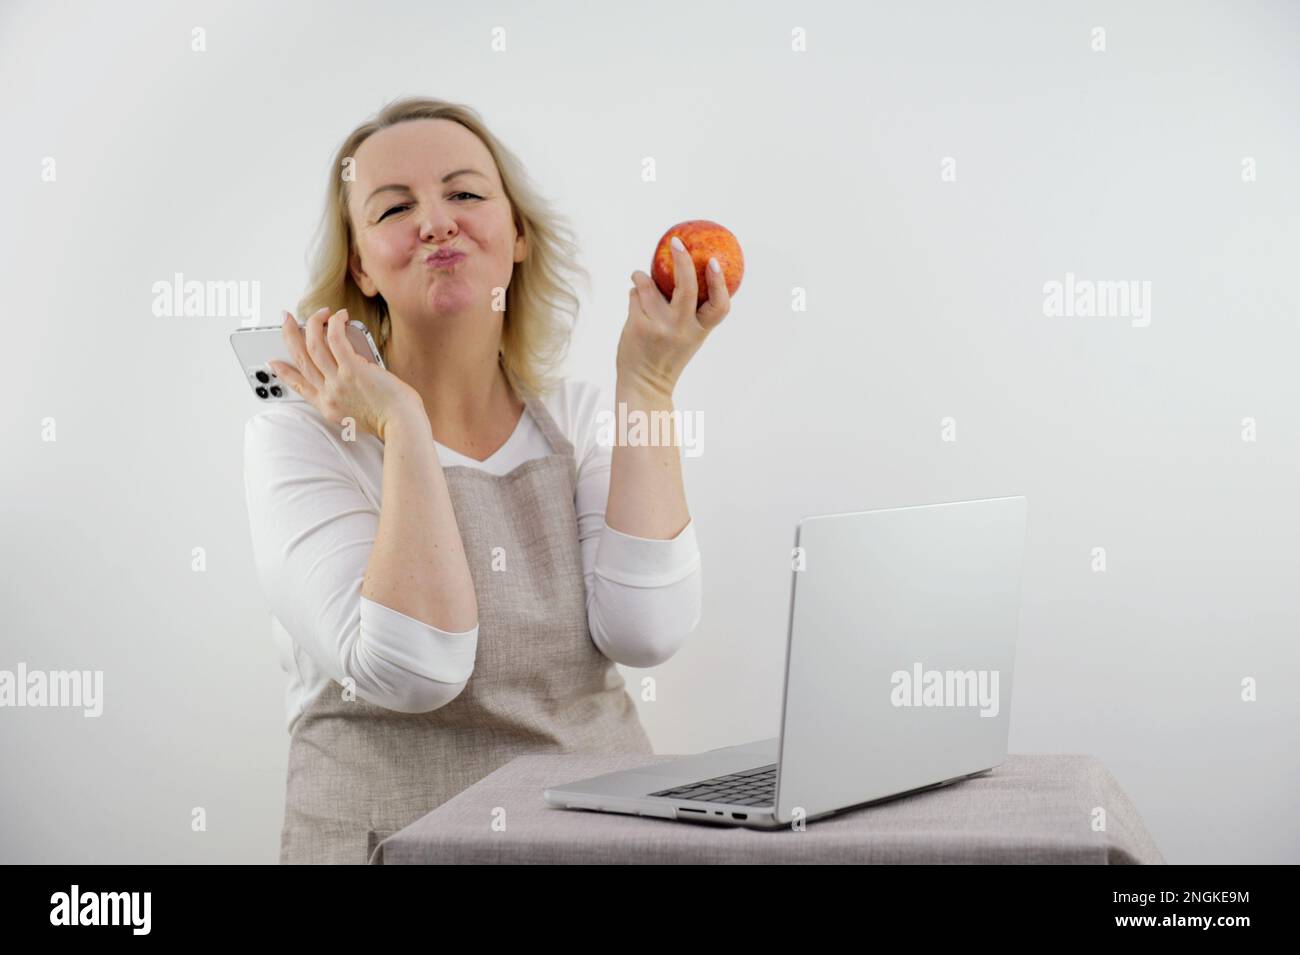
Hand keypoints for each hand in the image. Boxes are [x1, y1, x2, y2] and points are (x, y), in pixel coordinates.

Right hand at [268, 307, 419, 441]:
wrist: (402, 426)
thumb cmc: (391, 419)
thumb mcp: (358, 416)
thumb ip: (348, 397)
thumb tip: (351, 370)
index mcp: (328, 407)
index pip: (299, 387)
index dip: (283, 372)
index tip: (274, 362)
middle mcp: (328, 394)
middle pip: (301, 359)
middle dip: (289, 335)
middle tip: (286, 319)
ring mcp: (339, 381)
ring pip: (313, 345)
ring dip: (313, 323)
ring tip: (321, 312)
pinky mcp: (354, 369)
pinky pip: (335, 340)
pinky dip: (334, 324)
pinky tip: (339, 316)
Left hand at [616, 237, 730, 397]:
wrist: (645, 384)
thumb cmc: (668, 355)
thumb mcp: (688, 336)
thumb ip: (689, 312)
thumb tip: (681, 270)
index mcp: (700, 330)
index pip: (720, 306)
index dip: (718, 282)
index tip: (714, 262)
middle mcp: (681, 328)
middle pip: (686, 287)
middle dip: (682, 260)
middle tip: (676, 243)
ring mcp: (659, 327)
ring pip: (650, 286)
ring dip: (642, 277)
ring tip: (638, 276)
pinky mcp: (638, 326)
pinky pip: (635, 296)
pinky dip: (634, 293)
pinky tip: (634, 297)